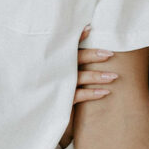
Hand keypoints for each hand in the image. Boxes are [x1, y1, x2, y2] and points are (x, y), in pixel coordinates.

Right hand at [58, 27, 118, 148]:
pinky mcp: (59, 102)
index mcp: (52, 63)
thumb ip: (66, 63)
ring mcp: (56, 86)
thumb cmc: (49, 94)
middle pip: (75, 60)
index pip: (66, 47)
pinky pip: (77, 96)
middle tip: (110, 54)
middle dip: (93, 55)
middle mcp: (53, 72)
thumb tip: (85, 44)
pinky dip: (92, 94)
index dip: (77, 38)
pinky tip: (105, 92)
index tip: (89, 28)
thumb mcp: (55, 76)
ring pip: (79, 77)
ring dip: (97, 76)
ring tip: (114, 76)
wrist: (34, 119)